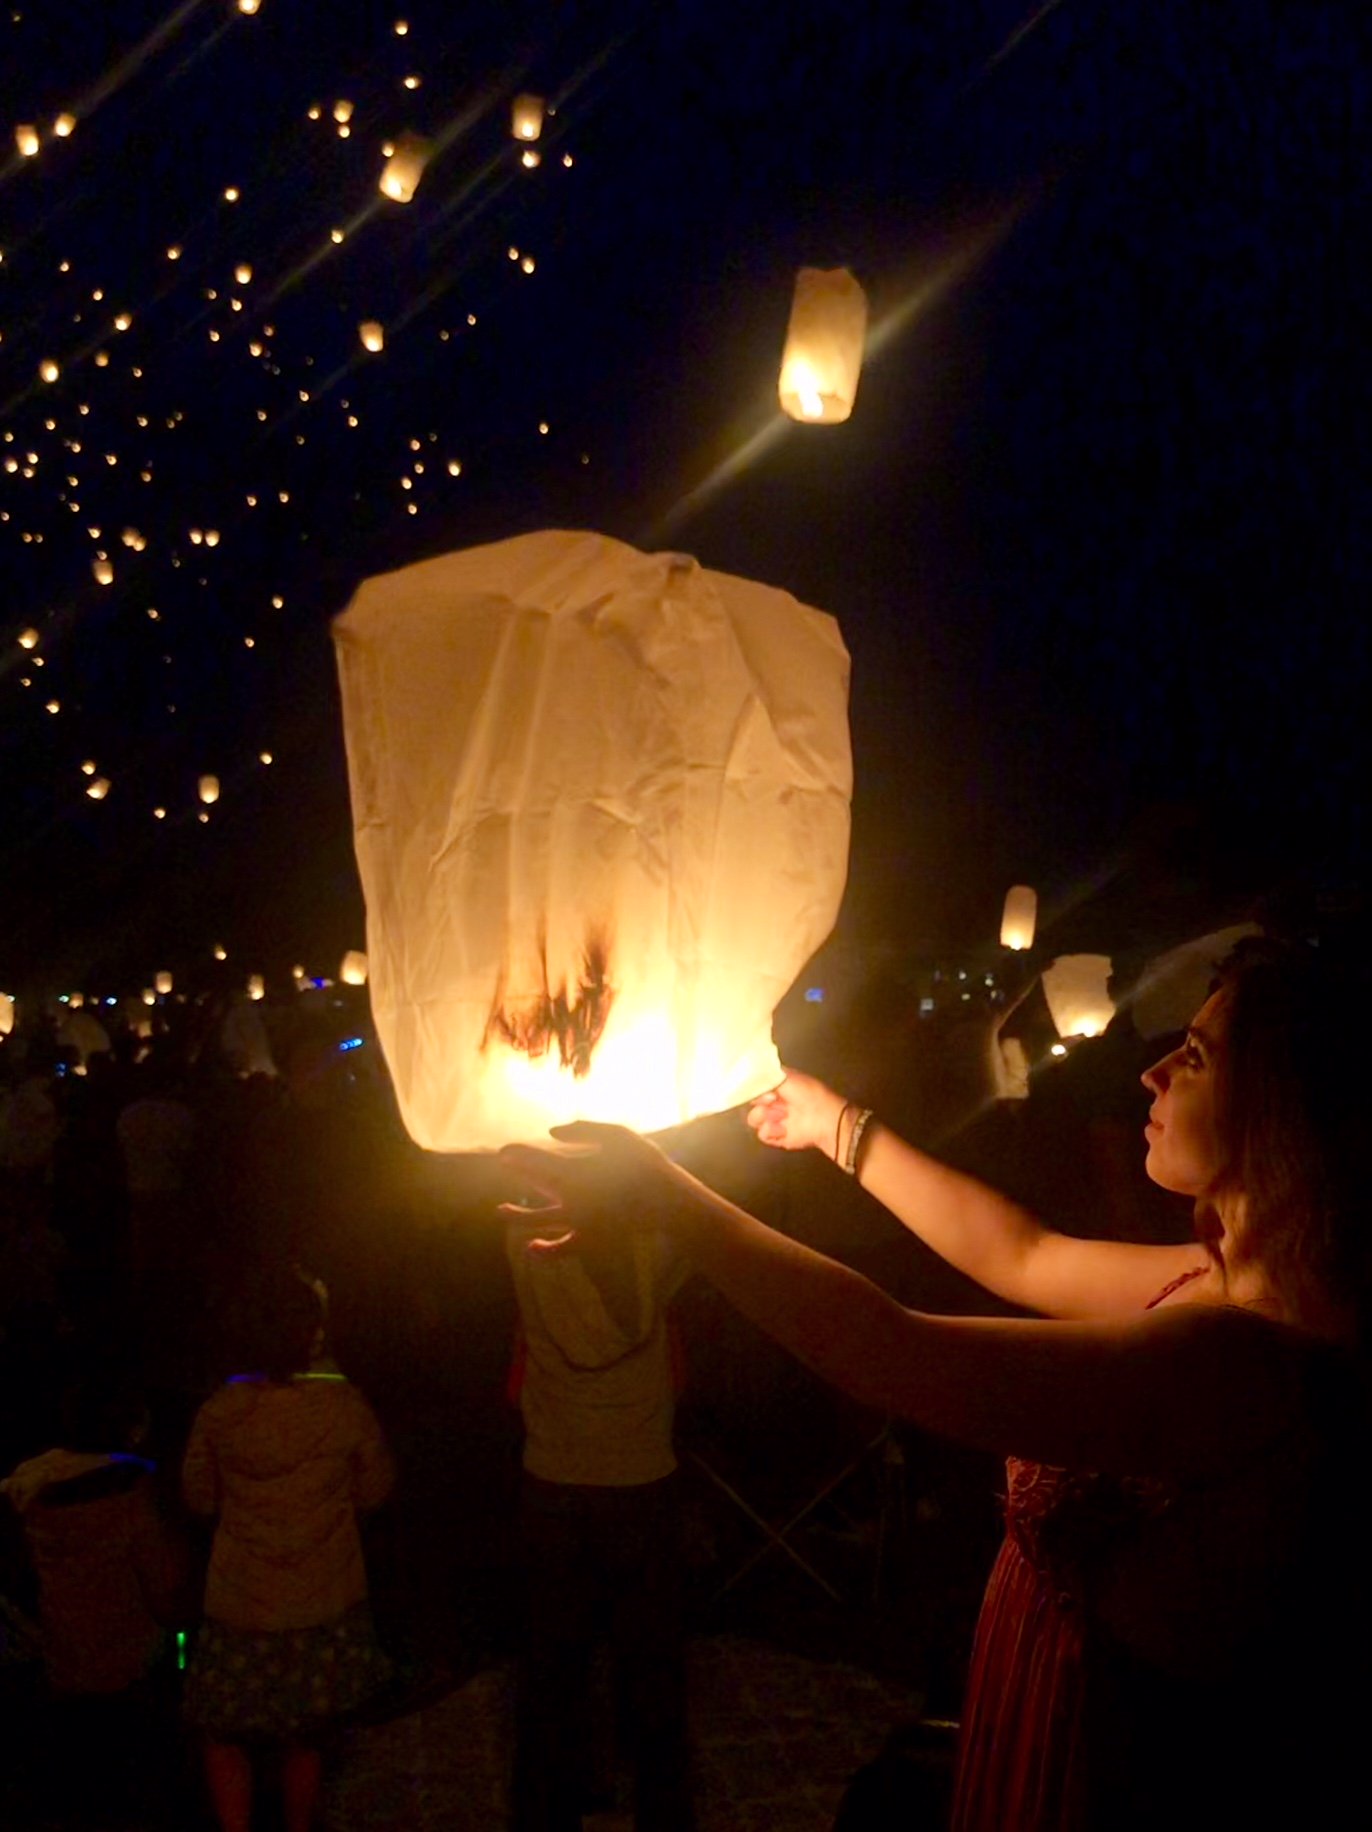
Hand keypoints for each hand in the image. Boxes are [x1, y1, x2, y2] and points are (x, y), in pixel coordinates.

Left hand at [498, 1122, 692, 1248]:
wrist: (667, 1202)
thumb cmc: (645, 1163)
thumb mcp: (617, 1134)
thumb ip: (582, 1129)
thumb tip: (551, 1132)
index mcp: (573, 1170)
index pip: (535, 1161)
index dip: (517, 1154)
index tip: (504, 1151)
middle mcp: (570, 1197)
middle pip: (535, 1184)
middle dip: (519, 1171)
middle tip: (504, 1161)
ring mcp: (578, 1221)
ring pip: (539, 1220)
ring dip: (518, 1215)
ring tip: (500, 1211)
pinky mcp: (590, 1238)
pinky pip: (562, 1248)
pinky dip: (546, 1251)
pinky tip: (532, 1249)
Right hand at [746, 1069, 847, 1158]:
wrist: (824, 1119)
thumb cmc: (811, 1095)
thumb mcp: (788, 1077)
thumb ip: (767, 1076)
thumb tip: (751, 1076)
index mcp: (777, 1085)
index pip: (754, 1085)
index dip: (754, 1086)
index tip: (764, 1087)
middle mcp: (774, 1101)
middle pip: (751, 1102)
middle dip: (760, 1101)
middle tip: (773, 1100)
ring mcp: (774, 1119)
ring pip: (753, 1118)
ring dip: (765, 1116)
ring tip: (782, 1115)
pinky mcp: (776, 1136)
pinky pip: (761, 1133)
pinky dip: (771, 1130)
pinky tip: (783, 1128)